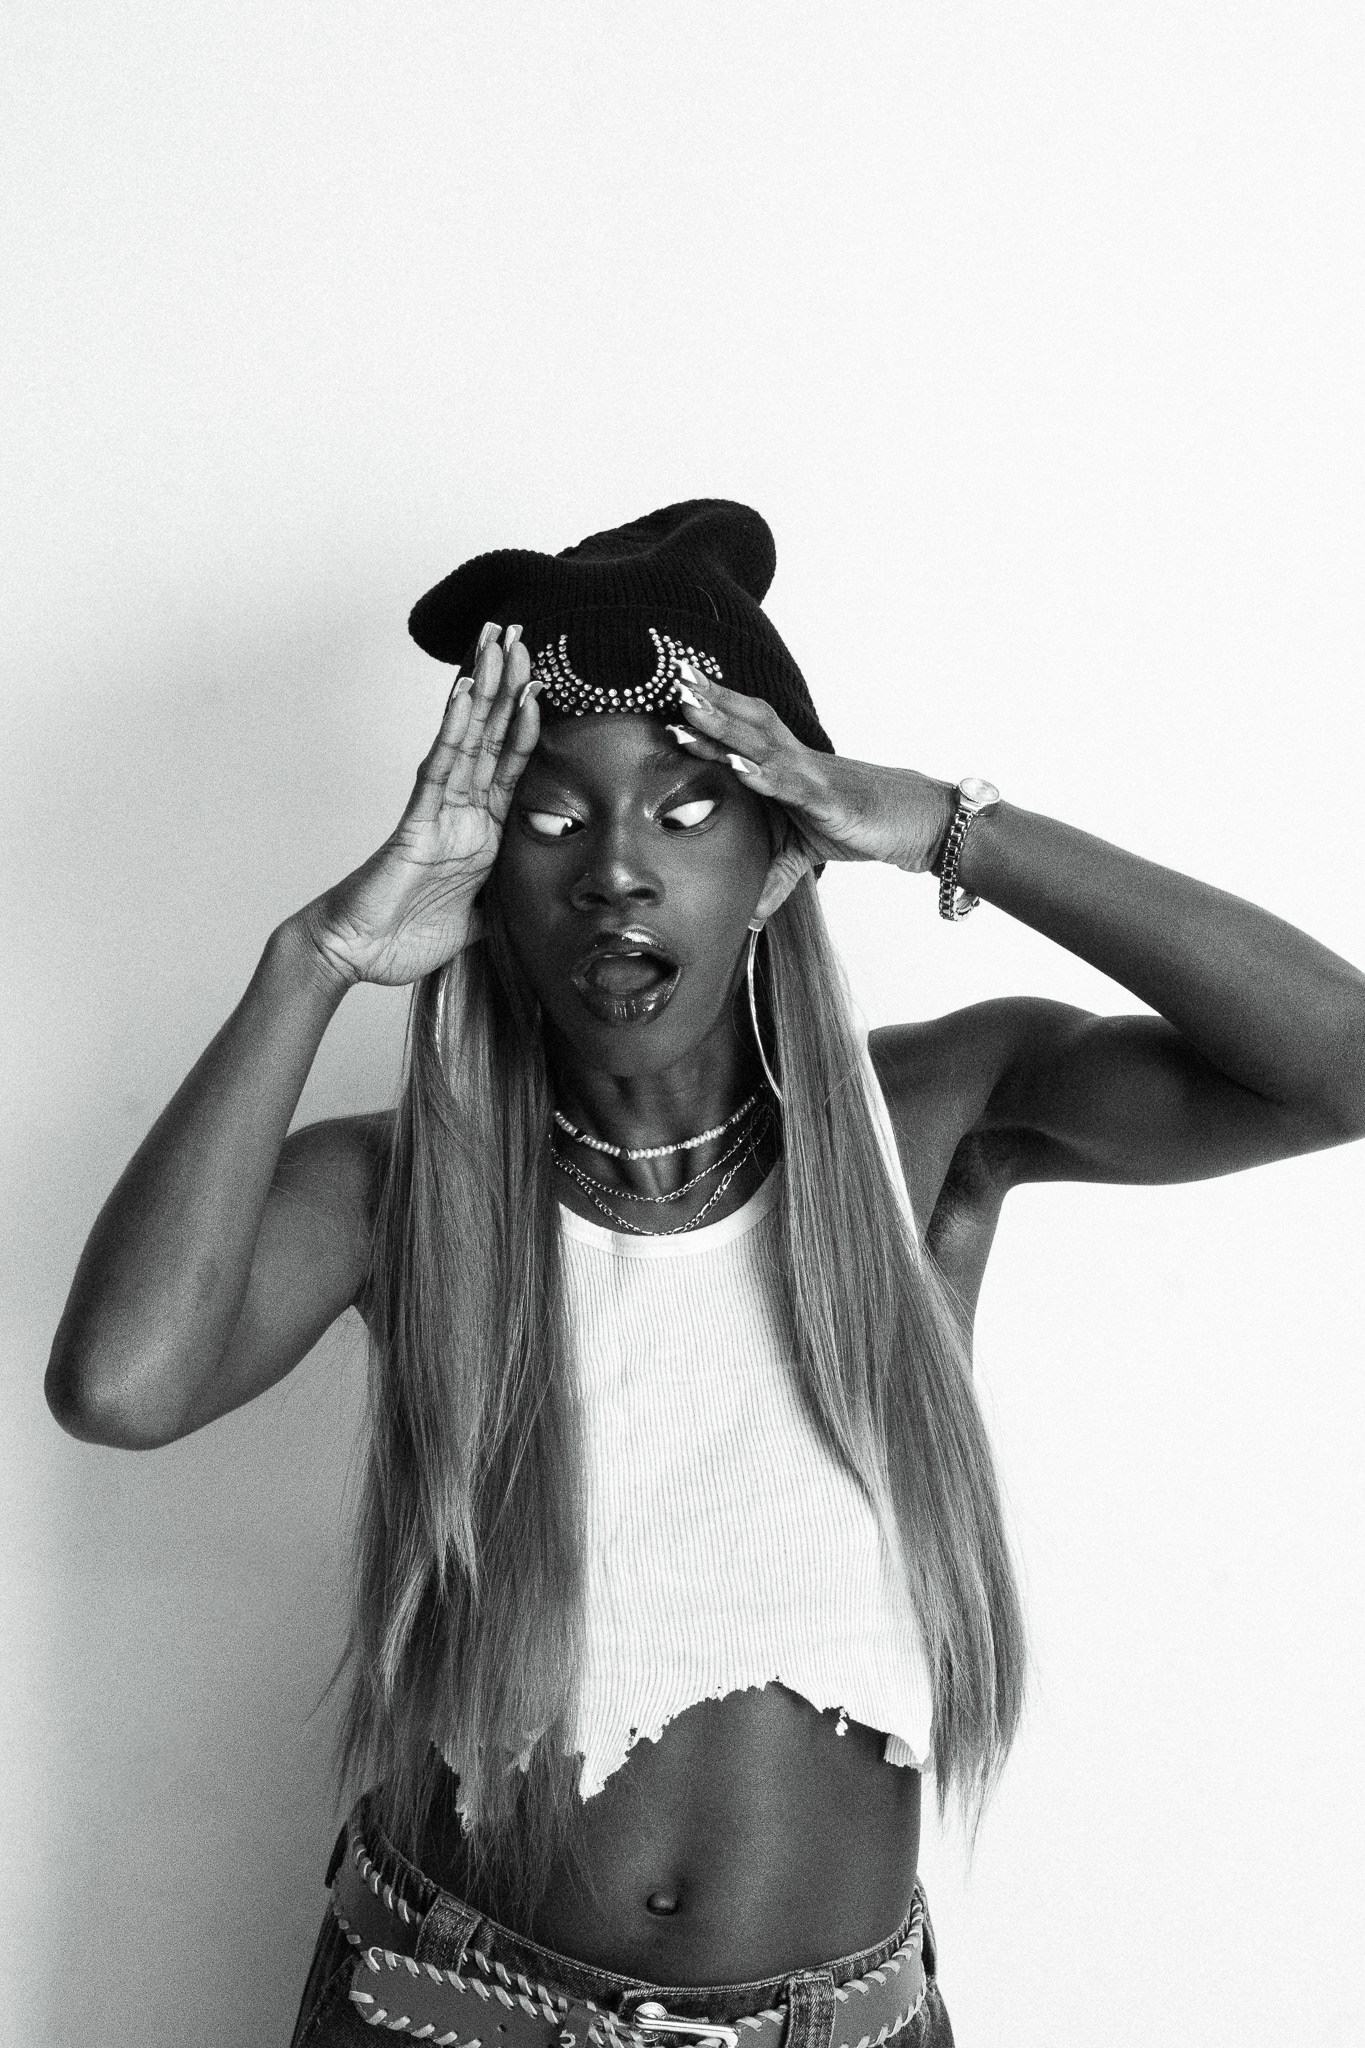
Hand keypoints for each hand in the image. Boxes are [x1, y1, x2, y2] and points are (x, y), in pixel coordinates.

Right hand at [298, 625, 540, 987]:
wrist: (357, 955)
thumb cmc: (404, 937)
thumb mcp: (479, 923)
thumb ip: (506, 905)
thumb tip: (538, 907)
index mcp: (483, 833)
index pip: (512, 767)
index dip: (529, 724)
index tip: (545, 681)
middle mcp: (463, 813)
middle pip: (492, 737)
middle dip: (507, 685)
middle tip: (520, 633)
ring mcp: (439, 813)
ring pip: (469, 740)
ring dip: (484, 690)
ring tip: (497, 643)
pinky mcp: (416, 824)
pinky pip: (439, 769)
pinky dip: (454, 731)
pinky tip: (466, 693)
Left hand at [666, 668, 955, 875]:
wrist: (916, 824)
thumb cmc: (862, 826)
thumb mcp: (805, 857)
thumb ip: (774, 880)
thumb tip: (748, 917)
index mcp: (788, 766)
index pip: (745, 729)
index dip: (714, 708)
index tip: (678, 688)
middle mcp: (797, 762)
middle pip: (748, 723)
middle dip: (711, 702)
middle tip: (675, 678)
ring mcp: (812, 777)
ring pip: (762, 746)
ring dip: (725, 728)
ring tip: (691, 711)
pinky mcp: (829, 800)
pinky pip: (790, 783)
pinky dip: (763, 774)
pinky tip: (737, 764)